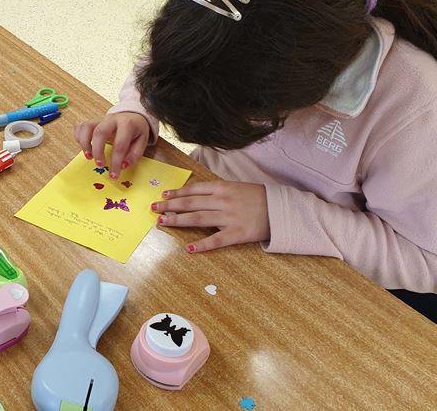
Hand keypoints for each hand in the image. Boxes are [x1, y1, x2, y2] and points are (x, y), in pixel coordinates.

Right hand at [73, 112, 149, 179]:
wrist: (132, 115)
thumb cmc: (136, 130)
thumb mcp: (142, 141)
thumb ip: (134, 154)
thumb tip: (123, 166)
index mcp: (127, 124)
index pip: (120, 144)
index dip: (116, 161)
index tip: (114, 175)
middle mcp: (112, 119)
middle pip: (99, 132)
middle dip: (97, 150)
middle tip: (100, 165)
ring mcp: (100, 119)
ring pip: (87, 127)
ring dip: (84, 143)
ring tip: (88, 157)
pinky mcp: (93, 122)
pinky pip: (81, 126)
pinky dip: (79, 137)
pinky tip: (84, 147)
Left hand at [151, 180, 269, 252]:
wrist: (281, 209)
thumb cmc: (258, 198)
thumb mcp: (236, 187)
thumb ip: (217, 190)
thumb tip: (194, 194)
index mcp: (223, 187)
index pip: (194, 189)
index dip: (177, 193)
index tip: (163, 195)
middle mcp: (223, 201)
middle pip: (191, 203)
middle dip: (170, 206)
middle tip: (154, 208)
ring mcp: (230, 217)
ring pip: (198, 218)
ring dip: (178, 220)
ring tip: (163, 222)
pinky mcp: (238, 233)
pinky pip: (216, 240)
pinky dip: (202, 245)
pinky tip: (188, 248)